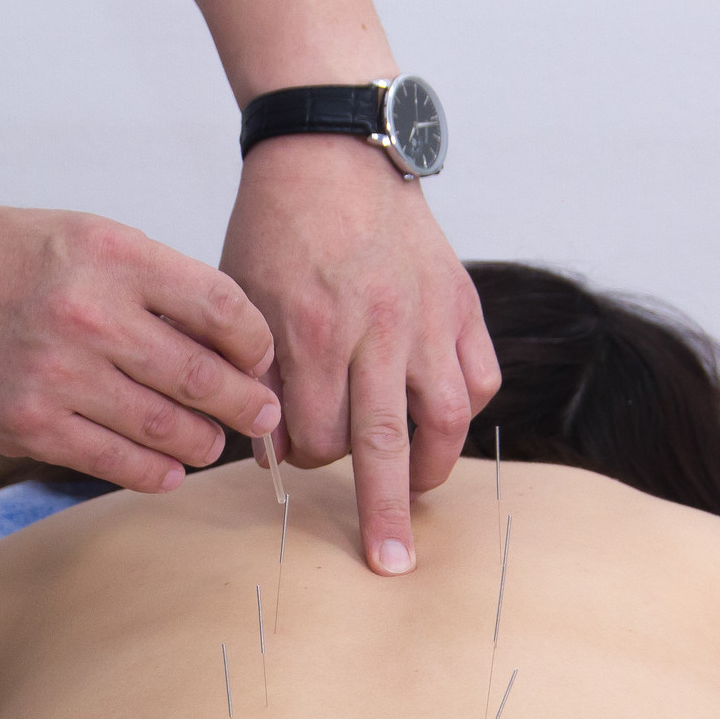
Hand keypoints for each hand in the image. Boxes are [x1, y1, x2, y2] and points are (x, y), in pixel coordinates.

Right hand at [0, 205, 281, 493]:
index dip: (255, 343)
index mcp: (112, 257)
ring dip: (205, 443)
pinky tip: (171, 468)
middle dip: (248, 405)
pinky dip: (157, 472)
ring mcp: (59, 377)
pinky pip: (117, 462)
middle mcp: (89, 316)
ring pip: (167, 429)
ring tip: (213, 441)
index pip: (221, 308)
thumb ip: (155, 282)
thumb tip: (229, 342)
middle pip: (202, 377)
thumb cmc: (3, 260)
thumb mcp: (87, 236)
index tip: (259, 359)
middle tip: (264, 417)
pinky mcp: (32, 426)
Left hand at [221, 134, 500, 574]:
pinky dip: (465, 407)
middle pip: (384, 445)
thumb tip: (269, 449)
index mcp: (312, 329)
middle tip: (391, 565)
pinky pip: (480, 376)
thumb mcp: (239, 298)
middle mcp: (375, 329)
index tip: (297, 450)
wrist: (330, 153)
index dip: (302, 455)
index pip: (313, 436)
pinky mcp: (461, 301)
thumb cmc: (276, 229)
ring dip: (431, 465)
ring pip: (445, 418)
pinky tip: (440, 420)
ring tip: (418, 494)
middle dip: (385, 514)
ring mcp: (425, 316)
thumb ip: (254, 374)